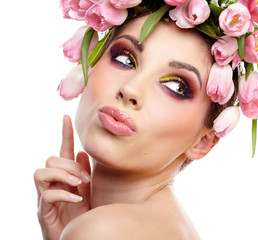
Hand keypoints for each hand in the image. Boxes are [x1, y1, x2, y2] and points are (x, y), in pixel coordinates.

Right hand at [34, 115, 90, 239]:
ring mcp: (46, 198)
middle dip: (69, 165)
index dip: (65, 134)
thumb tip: (83, 153)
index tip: (67, 117)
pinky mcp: (44, 212)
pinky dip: (63, 194)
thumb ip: (83, 173)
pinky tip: (76, 200)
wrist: (78, 237)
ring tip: (78, 185)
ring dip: (63, 175)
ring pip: (41, 174)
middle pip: (51, 161)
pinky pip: (46, 196)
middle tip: (85, 178)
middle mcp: (52, 184)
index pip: (63, 152)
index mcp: (65, 177)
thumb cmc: (81, 215)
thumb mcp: (87, 191)